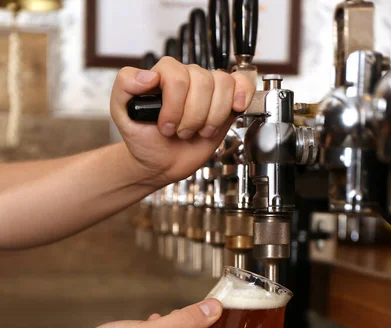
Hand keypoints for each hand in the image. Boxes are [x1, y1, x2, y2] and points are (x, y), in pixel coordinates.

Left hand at [110, 57, 254, 186]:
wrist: (159, 163)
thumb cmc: (142, 138)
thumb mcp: (121, 113)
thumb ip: (124, 87)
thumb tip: (147, 76)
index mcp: (163, 75)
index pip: (177, 75)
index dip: (174, 105)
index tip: (165, 127)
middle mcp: (187, 78)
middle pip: (203, 81)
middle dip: (193, 116)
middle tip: (181, 133)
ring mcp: (208, 90)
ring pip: (223, 85)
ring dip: (212, 116)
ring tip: (199, 131)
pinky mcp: (225, 104)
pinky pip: (241, 84)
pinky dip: (243, 94)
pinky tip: (235, 108)